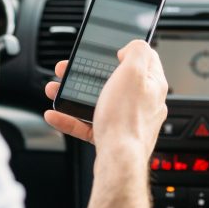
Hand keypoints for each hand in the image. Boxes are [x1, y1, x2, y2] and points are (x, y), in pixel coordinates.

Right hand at [43, 40, 167, 161]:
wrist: (118, 160)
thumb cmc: (126, 119)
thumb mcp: (133, 71)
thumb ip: (137, 51)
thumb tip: (132, 47)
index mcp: (152, 84)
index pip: (146, 58)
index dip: (125, 50)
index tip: (107, 49)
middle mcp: (144, 102)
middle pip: (114, 80)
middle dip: (88, 73)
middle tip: (70, 69)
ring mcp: (127, 120)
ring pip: (98, 101)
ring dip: (74, 93)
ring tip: (56, 90)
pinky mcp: (112, 136)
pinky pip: (89, 123)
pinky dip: (71, 117)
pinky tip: (56, 114)